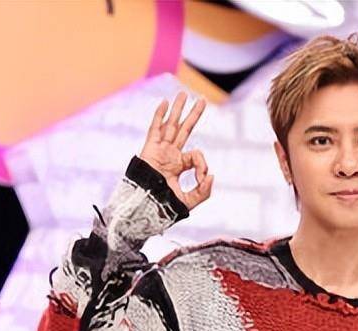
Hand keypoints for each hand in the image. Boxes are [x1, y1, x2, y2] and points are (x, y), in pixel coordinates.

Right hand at [139, 92, 213, 210]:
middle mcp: (170, 154)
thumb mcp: (189, 201)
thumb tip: (212, 175)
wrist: (145, 208)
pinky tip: (165, 102)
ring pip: (171, 125)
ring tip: (183, 94)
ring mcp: (159, 150)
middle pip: (184, 129)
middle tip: (201, 99)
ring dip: (178, 109)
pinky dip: (159, 115)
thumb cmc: (164, 207)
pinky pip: (155, 129)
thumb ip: (204, 191)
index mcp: (179, 165)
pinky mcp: (149, 149)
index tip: (202, 177)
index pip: (196, 155)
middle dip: (193, 114)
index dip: (203, 165)